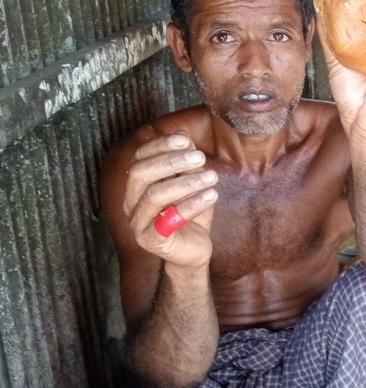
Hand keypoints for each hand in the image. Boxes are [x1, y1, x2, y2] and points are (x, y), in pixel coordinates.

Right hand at [122, 131, 217, 268]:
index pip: (139, 158)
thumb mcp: (192, 184)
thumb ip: (187, 164)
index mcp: (137, 186)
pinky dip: (190, 205)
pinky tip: (211, 196)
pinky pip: (166, 221)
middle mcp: (131, 202)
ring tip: (212, 177)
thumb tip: (184, 138)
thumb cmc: (191, 214)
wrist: (194, 250)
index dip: (159, 146)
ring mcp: (137, 222)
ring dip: (186, 183)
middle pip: (140, 174)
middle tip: (200, 157)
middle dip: (171, 161)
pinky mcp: (150, 240)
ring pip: (154, 195)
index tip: (184, 139)